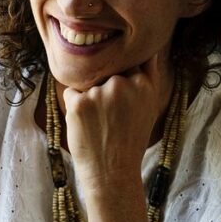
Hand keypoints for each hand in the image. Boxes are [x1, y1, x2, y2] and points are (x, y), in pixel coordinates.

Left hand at [62, 54, 164, 193]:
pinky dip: (74, 106)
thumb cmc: (130, 140)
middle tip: (110, 117)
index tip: (121, 97)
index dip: (121, 77)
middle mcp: (122, 84)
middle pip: (105, 72)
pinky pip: (71, 93)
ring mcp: (99, 92)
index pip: (127, 62)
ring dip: (89, 97)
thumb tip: (146, 50)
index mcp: (143, 83)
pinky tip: (86, 125)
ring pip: (87, 83)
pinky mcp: (78, 102)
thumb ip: (147, 76)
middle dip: (104, 88)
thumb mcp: (149, 106)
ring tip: (99, 123)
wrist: (112, 171)